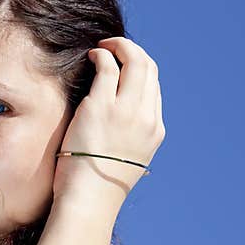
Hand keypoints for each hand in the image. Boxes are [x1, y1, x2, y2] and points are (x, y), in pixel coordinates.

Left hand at [53, 37, 164, 207]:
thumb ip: (128, 138)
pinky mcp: (101, 105)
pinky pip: (108, 66)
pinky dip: (103, 55)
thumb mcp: (125, 161)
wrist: (89, 198)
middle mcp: (145, 117)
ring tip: (103, 47)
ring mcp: (125, 110)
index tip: (123, 68)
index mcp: (154, 130)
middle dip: (133, 51)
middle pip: (150, 68)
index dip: (140, 72)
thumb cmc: (97, 184)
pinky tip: (93, 56)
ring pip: (135, 61)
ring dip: (119, 46)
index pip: (154, 89)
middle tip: (114, 48)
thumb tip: (118, 128)